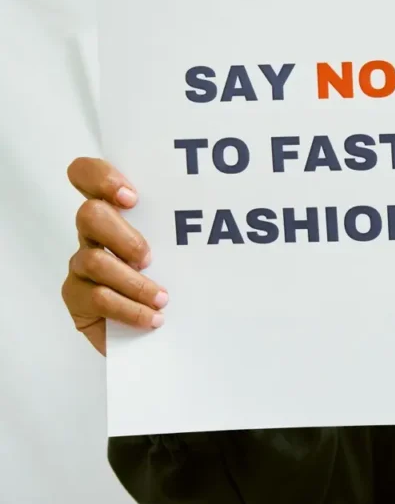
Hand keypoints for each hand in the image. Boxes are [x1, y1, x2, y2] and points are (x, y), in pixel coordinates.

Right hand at [61, 157, 166, 354]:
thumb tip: (208, 221)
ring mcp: (82, 265)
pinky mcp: (77, 297)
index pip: (89, 175)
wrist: (161, 328)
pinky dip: (130, 309)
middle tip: (148, 257)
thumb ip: (181, 231)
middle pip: (90, 215)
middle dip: (123, 235)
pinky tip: (153, 318)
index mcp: (117, 213)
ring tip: (163, 299)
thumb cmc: (172, 280)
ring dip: (135, 282)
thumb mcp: (180, 250)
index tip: (132, 198)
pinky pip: (98, 298)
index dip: (102, 178)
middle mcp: (94, 234)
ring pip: (95, 260)